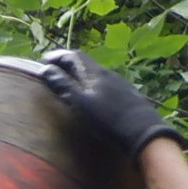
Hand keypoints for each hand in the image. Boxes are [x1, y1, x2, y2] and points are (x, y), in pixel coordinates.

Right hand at [32, 48, 179, 157]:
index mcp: (94, 73)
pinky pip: (105, 83)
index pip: (73, 56)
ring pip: (96, 73)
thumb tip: (45, 69)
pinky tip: (94, 95)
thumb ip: (63, 86)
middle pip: (86, 62)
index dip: (58, 56)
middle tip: (56, 68)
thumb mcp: (80, 103)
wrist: (142, 131)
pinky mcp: (127, 95)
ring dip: (81, 74)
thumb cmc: (108, 119)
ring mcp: (119, 84)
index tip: (45, 60)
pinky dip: (92, 83)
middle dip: (69, 63)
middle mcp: (107, 73)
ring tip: (71, 81)